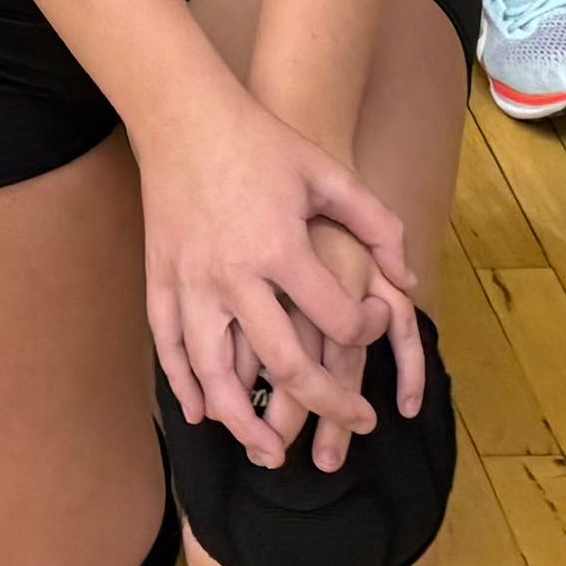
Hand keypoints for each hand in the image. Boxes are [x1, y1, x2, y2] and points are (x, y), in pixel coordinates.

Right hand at [135, 91, 414, 468]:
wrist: (184, 115)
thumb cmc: (261, 143)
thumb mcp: (327, 173)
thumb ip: (375, 223)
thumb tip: (406, 278)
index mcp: (281, 247)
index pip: (336, 319)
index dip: (366, 332)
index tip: (375, 324)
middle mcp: (235, 274)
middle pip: (284, 364)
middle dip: (326, 404)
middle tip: (354, 424)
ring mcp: (191, 280)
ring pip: (216, 373)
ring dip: (244, 421)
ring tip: (270, 450)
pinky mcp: (159, 278)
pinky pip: (168, 346)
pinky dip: (183, 386)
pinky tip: (202, 414)